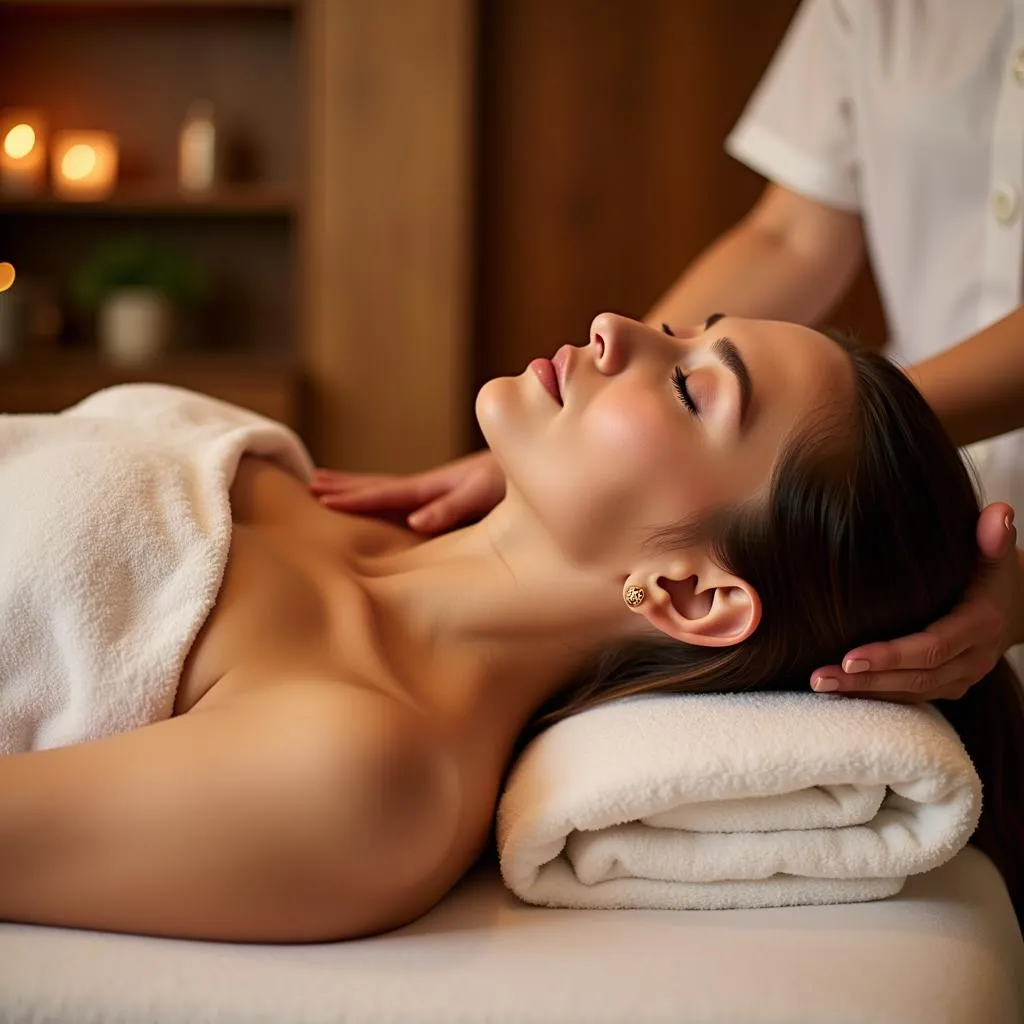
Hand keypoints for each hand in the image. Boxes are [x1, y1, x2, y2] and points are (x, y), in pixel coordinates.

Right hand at [310, 450, 505, 533]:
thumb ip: (453, 506)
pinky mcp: (456, 494)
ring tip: (325, 486)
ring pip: (390, 489)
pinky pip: (410, 498)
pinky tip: (384, 507)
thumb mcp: (487, 491)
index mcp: (438, 486)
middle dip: (344, 489)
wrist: (547, 455)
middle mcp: (435, 485)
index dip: (353, 498)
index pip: (386, 493)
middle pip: (380, 486)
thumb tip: (415, 522)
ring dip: (358, 489)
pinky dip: (386, 498)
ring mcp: (444, 488)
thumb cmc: (521, 479)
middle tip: (306, 488)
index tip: (320, 498)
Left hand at [810, 502, 1021, 701]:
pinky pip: (910, 697)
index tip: (849, 657)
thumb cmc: (988, 569)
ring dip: (864, 692)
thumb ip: (992, 535)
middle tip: (820, 677)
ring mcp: (960, 678)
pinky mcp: (947, 686)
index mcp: (979, 626)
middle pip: (916, 678)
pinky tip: (839, 690)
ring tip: (819, 684)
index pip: (932, 647)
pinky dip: (874, 695)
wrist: (1013, 606)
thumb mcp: (994, 551)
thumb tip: (998, 513)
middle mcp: (973, 659)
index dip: (891, 656)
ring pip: (911, 693)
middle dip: (866, 680)